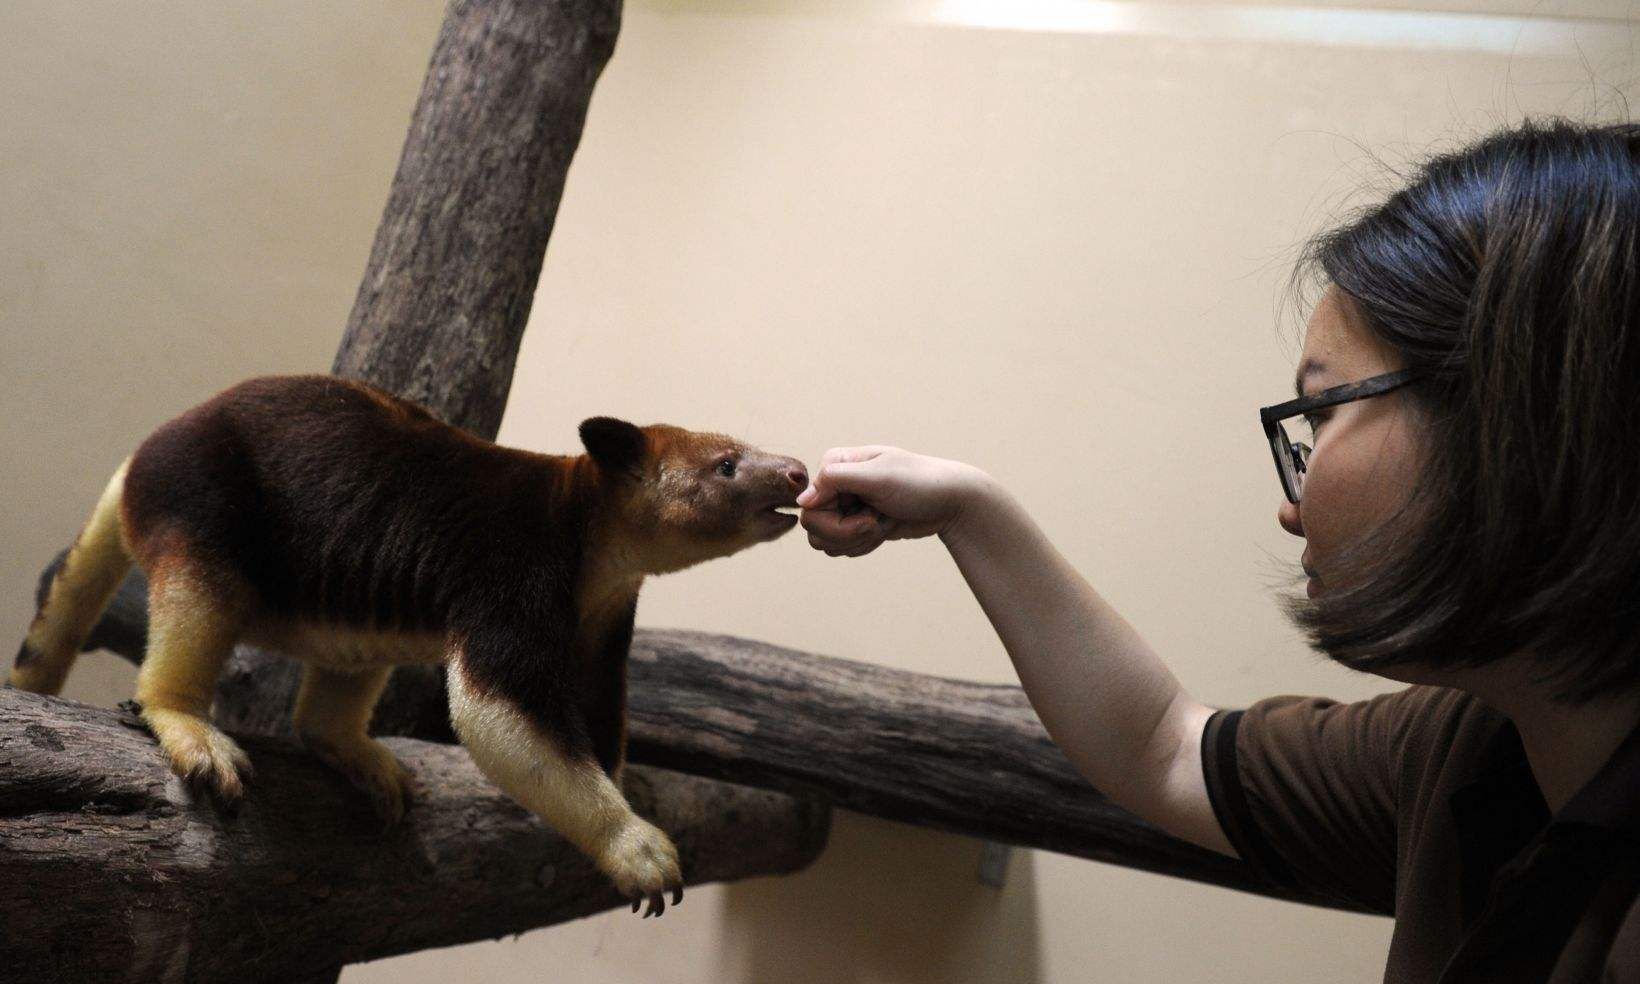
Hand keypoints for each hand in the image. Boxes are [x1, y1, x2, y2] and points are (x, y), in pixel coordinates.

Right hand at [796, 446, 986, 556]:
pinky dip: (865, 544)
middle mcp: (835, 485)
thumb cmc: (920, 482)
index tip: (869, 515)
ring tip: (884, 522)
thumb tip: (801, 501)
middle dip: (848, 534)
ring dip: (859, 540)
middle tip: (876, 522)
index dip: (836, 521)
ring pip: (826, 542)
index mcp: (836, 464)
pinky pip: (842, 548)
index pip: (809, 507)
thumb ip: (836, 481)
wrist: (950, 502)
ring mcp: (844, 506)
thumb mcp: (879, 476)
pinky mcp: (855, 525)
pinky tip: (885, 528)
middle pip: (814, 528)